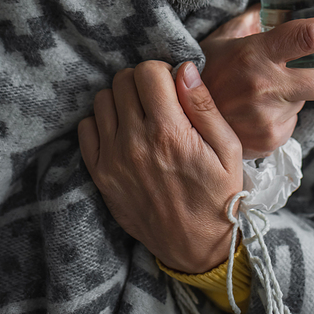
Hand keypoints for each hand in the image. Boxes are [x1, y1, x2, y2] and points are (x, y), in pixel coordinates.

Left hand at [78, 60, 242, 273]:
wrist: (196, 246)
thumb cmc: (218, 194)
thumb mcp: (227, 148)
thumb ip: (203, 104)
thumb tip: (185, 68)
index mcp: (169, 131)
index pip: (147, 71)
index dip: (162, 71)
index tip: (171, 85)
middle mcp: (135, 141)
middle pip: (122, 80)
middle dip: (141, 82)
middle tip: (158, 99)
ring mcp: (113, 159)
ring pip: (102, 99)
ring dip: (121, 99)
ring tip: (141, 115)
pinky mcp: (100, 175)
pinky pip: (86, 128)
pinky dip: (102, 122)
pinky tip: (123, 131)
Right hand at [200, 6, 313, 157]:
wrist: (182, 120)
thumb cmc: (203, 74)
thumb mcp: (221, 40)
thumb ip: (249, 21)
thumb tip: (268, 6)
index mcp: (256, 54)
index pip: (309, 37)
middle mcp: (266, 86)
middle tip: (312, 68)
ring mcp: (269, 116)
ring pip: (306, 102)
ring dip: (295, 95)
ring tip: (264, 93)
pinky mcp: (270, 139)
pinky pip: (291, 122)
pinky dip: (281, 115)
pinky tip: (257, 112)